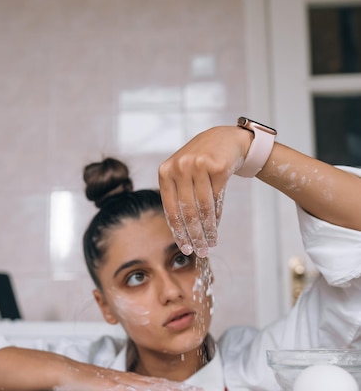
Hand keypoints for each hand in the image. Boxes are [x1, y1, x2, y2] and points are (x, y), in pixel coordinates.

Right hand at [54, 363, 203, 390]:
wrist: (62, 370)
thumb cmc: (80, 382)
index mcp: (126, 382)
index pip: (155, 385)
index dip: (173, 388)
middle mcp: (126, 380)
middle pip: (157, 384)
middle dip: (179, 388)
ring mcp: (118, 381)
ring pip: (149, 386)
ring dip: (168, 389)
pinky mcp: (108, 385)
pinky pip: (130, 389)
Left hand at [159, 125, 251, 256]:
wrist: (225, 140)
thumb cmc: (201, 162)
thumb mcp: (182, 174)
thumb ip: (177, 197)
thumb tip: (180, 232)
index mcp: (165, 172)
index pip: (170, 209)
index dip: (178, 232)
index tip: (185, 248)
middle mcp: (179, 167)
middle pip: (188, 211)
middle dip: (195, 235)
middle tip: (201, 251)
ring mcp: (198, 165)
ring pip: (203, 207)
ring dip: (208, 229)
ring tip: (211, 243)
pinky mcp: (217, 166)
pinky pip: (217, 199)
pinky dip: (217, 216)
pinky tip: (217, 227)